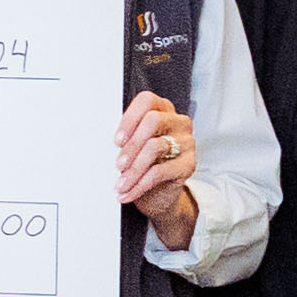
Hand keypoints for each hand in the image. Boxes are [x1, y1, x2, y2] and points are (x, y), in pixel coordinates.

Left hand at [113, 92, 200, 250]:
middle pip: (153, 121)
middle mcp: (178, 122)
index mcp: (162, 110)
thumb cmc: (142, 165)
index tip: (117, 140)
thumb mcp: (132, 148)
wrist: (158, 195)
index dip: (130, 118)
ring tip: (120, 184)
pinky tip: (128, 192)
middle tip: (118, 164)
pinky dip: (139, 184)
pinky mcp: (189, 164)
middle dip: (132, 144)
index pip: (147, 101)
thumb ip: (125, 138)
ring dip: (133, 169)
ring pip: (155, 147)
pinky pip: (160, 172)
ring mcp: (187, 142)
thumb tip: (108, 142)